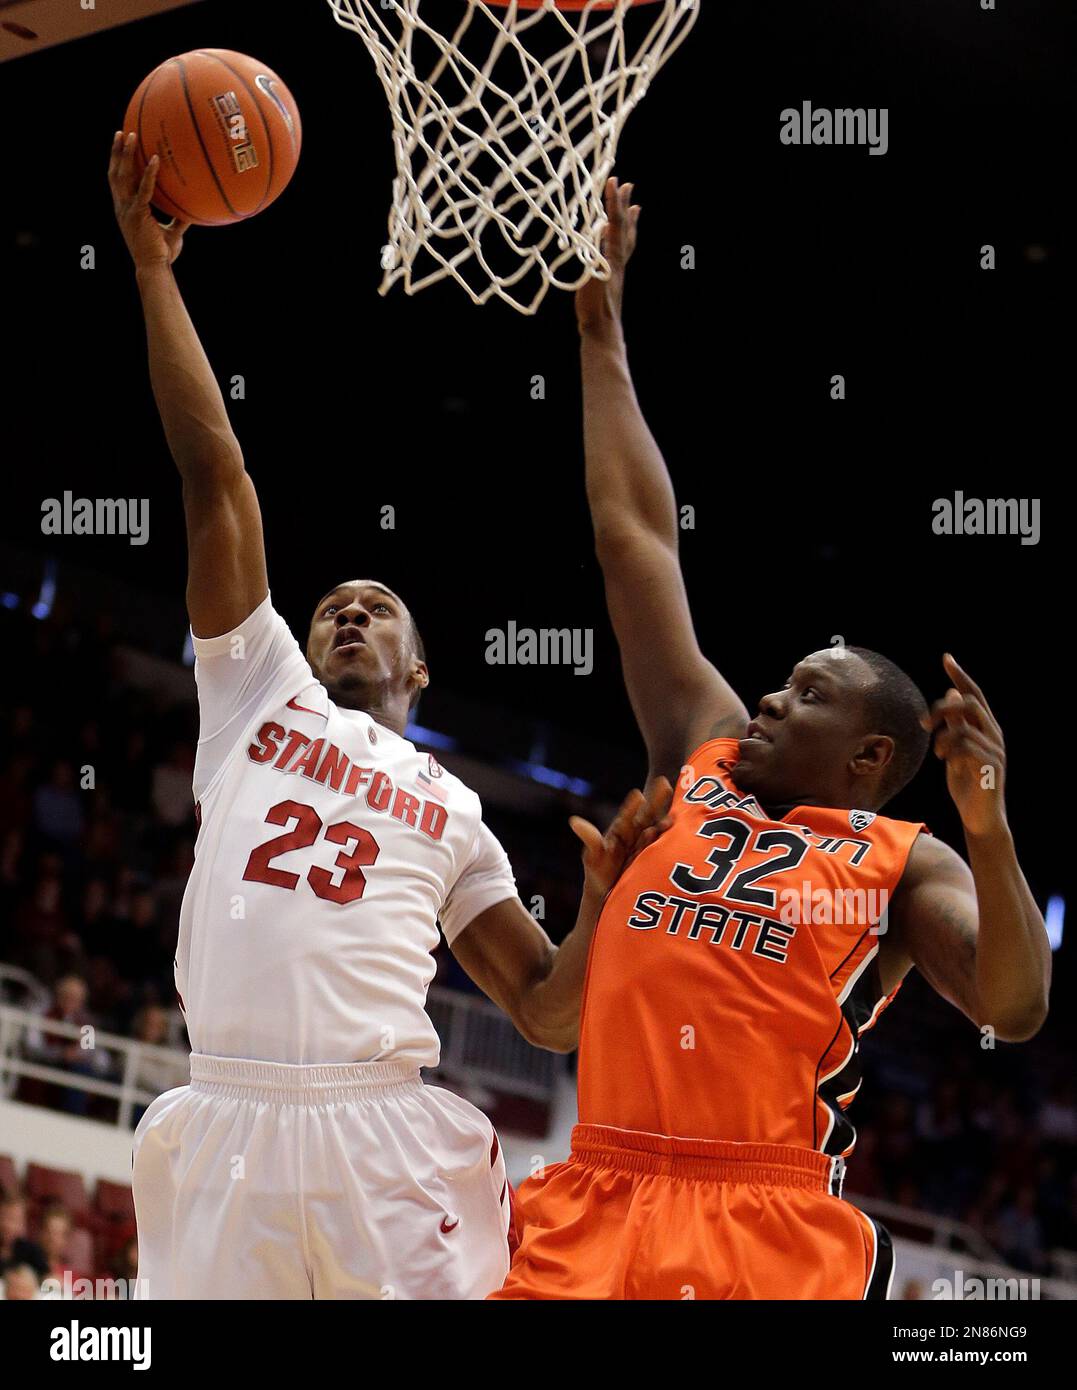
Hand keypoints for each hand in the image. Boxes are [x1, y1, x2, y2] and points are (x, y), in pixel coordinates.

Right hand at [108, 130, 189, 267]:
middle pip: (115, 173)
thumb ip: (179, 220)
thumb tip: (193, 210)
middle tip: (121, 132)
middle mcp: (122, 206)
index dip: (117, 163)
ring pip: (123, 175)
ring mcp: (127, 209)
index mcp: (126, 209)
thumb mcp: (172, 234)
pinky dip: (149, 174)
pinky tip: (155, 160)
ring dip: (126, 154)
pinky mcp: (137, 214)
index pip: (119, 181)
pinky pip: (144, 189)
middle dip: (117, 152)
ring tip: (131, 135)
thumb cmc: (162, 255)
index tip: (120, 146)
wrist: (154, 268)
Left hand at [569, 777, 672, 899]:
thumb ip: (590, 837)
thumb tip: (574, 821)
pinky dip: (668, 840)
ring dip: (663, 823)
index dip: (631, 807)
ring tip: (671, 818)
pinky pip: (661, 847)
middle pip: (646, 815)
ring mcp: (646, 845)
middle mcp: (635, 833)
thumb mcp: (594, 854)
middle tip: (663, 782)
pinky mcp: (654, 857)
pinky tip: (674, 835)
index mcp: (620, 830)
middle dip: (655, 801)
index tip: (637, 795)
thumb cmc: (600, 868)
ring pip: (656, 830)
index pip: (626, 816)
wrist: (611, 890)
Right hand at [575, 176, 639, 338]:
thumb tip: (601, 230)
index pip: (615, 223)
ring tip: (635, 208)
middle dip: (624, 205)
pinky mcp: (614, 277)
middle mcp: (619, 260)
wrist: (603, 331)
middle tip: (628, 185)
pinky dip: (622, 239)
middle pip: (625, 227)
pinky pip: (621, 251)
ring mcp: (618, 269)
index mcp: (614, 258)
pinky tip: (616, 241)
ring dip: (629, 221)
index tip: (613, 180)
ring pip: (627, 239)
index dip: (614, 202)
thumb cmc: (595, 309)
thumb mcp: (592, 279)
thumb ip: (597, 256)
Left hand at [921, 654, 1007, 836]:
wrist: (980, 817)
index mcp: (986, 728)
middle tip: (924, 723)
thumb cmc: (967, 784)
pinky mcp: (990, 764)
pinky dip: (948, 748)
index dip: (960, 675)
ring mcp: (994, 749)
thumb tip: (950, 694)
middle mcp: (994, 734)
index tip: (946, 658)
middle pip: (968, 703)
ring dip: (942, 735)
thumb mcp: (956, 750)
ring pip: (963, 723)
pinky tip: (943, 760)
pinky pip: (964, 744)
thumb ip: (955, 725)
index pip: (974, 694)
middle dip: (941, 708)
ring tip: (937, 752)